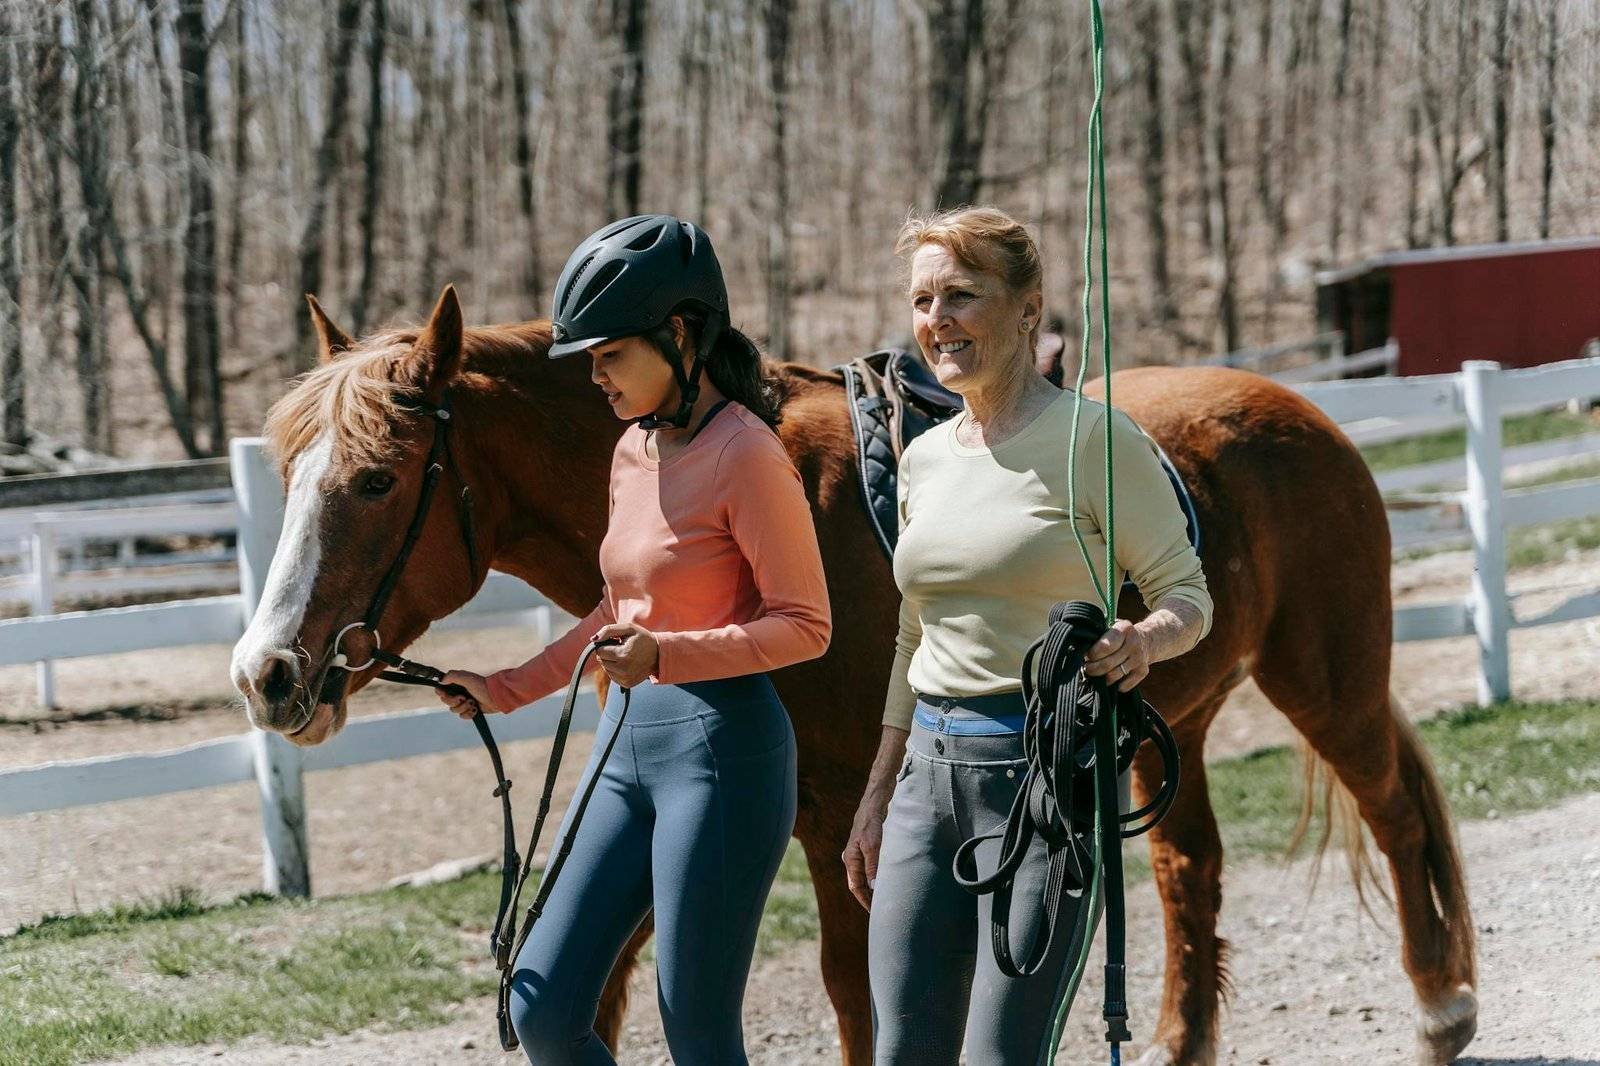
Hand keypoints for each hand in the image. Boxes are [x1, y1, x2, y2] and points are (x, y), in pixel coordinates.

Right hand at [433, 670, 500, 717]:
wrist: (497, 697)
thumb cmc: (483, 686)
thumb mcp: (467, 678)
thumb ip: (453, 676)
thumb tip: (441, 681)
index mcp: (457, 684)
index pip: (442, 690)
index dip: (442, 693)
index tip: (445, 693)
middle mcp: (460, 693)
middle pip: (447, 702)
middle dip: (454, 701)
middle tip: (463, 697)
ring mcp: (465, 702)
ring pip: (454, 710)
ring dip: (463, 707)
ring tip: (473, 702)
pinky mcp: (471, 710)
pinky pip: (463, 716)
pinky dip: (469, 713)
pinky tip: (475, 709)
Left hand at [591, 622, 658, 688]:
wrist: (659, 654)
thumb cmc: (642, 639)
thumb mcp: (628, 628)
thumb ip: (608, 630)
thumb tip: (593, 639)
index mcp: (623, 655)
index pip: (599, 651)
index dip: (606, 644)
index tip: (617, 642)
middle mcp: (624, 669)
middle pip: (601, 660)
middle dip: (608, 653)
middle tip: (622, 648)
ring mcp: (625, 679)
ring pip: (605, 668)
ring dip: (611, 661)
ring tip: (625, 656)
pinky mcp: (627, 684)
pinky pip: (612, 675)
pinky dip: (616, 669)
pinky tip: (627, 664)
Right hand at [841, 785, 892, 910]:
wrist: (875, 802)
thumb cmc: (872, 822)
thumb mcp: (872, 845)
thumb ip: (873, 867)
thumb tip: (874, 888)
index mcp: (850, 859)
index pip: (856, 887)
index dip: (865, 901)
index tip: (875, 913)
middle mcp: (853, 858)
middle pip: (860, 884)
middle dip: (870, 897)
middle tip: (882, 909)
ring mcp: (861, 852)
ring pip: (867, 876)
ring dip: (875, 887)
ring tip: (887, 898)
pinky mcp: (870, 847)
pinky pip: (873, 867)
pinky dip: (879, 876)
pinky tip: (889, 880)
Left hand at [1083, 618, 1150, 692]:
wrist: (1147, 639)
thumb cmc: (1121, 635)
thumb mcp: (1112, 628)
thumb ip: (1099, 637)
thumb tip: (1078, 650)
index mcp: (1124, 629)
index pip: (1105, 647)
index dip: (1092, 654)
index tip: (1085, 656)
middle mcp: (1133, 643)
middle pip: (1107, 664)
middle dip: (1092, 669)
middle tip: (1086, 668)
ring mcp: (1139, 658)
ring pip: (1114, 676)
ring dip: (1101, 678)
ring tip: (1096, 674)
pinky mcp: (1143, 671)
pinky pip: (1124, 685)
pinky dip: (1114, 685)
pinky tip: (1109, 678)